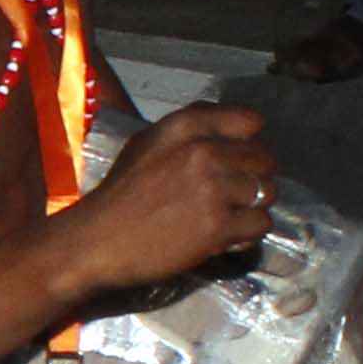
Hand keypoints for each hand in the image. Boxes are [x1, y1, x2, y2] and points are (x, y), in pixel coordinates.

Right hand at [67, 101, 276, 291]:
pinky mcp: (218, 226)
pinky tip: (221, 238)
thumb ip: (189, 133)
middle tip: (222, 197)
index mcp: (184, 127)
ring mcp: (212, 189)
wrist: (94, 242)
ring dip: (248, 208)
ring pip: (267, 192)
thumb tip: (232, 131)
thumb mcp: (146, 145)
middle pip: (264, 159)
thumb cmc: (119, 196)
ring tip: (220, 218)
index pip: (249, 121)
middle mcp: (203, 151)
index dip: (245, 142)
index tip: (230, 160)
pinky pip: (261, 224)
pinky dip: (245, 235)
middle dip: (249, 178)